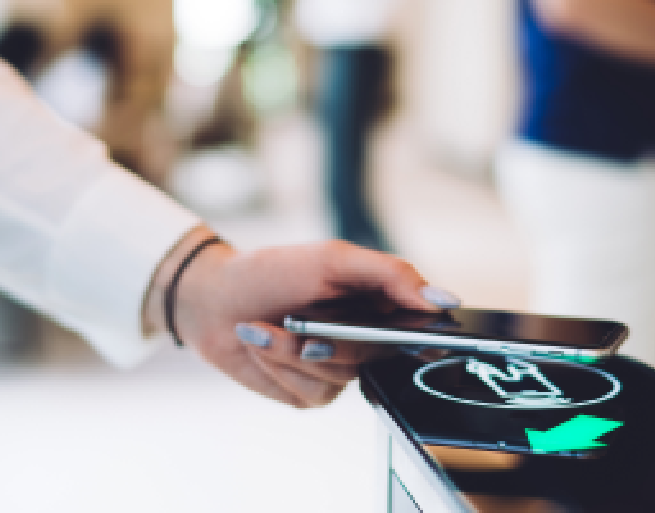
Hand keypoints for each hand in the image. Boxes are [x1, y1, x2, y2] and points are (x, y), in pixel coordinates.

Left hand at [146, 228, 455, 407]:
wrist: (212, 300)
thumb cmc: (272, 271)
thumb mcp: (333, 260)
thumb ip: (391, 275)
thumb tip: (442, 300)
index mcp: (380, 303)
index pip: (423, 325)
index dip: (425, 336)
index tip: (416, 338)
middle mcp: (366, 340)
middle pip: (377, 355)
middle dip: (334, 339)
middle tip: (305, 328)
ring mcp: (339, 370)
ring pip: (340, 375)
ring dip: (294, 349)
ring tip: (264, 327)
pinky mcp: (311, 393)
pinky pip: (312, 390)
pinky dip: (280, 363)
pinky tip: (260, 343)